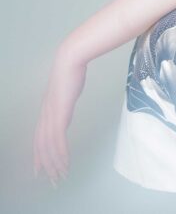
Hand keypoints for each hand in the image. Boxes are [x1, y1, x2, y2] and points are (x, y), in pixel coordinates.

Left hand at [33, 47, 86, 186]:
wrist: (69, 61)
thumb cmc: (70, 71)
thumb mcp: (66, 90)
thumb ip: (64, 101)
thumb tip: (66, 104)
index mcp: (46, 112)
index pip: (38, 139)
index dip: (38, 156)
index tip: (40, 169)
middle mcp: (45, 116)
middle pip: (41, 147)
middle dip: (46, 165)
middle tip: (51, 180)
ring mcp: (51, 116)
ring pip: (49, 146)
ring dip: (54, 163)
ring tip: (60, 175)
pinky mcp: (59, 114)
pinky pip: (58, 139)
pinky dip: (60, 152)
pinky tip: (64, 161)